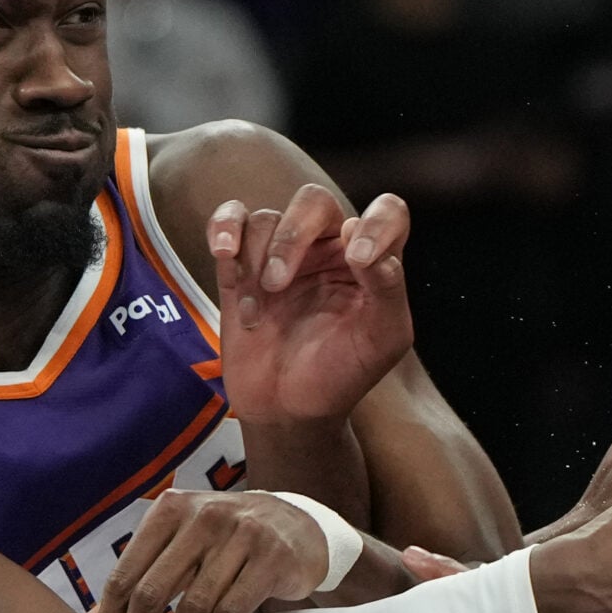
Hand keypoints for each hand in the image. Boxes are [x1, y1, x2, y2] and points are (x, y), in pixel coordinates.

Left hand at [75, 491, 329, 612]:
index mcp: (170, 509)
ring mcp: (241, 535)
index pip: (126, 574)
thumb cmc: (225, 542)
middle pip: (152, 592)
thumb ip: (132, 588)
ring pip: (192, 607)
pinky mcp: (272, 560)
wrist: (298, 526)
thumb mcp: (177, 552)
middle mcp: (203, 516)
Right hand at [211, 185, 414, 424]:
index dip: (377, 222)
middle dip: (292, 237)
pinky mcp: (242, 267)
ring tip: (256, 313)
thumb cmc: (342, 375)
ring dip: (255, 260)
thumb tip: (362, 243)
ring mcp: (283, 255)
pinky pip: (231, 221)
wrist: (288, 410)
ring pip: (267, 218)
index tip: (359, 260)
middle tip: (278, 285)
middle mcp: (329, 249)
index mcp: (371, 262)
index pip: (387, 213)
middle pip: (313, 202)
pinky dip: (223, 229)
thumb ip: (388, 288)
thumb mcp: (382, 341)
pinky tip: (224, 253)